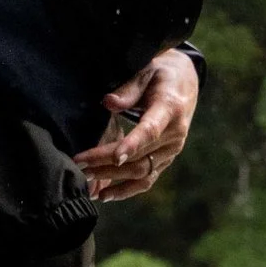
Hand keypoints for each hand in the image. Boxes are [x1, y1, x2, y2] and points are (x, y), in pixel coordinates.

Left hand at [76, 48, 198, 204]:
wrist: (186, 83)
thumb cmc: (161, 75)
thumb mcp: (147, 71)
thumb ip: (129, 88)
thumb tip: (108, 102)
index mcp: (170, 109)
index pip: (151, 130)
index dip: (133, 144)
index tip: (116, 156)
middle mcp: (174, 135)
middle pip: (139, 155)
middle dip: (107, 162)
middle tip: (79, 164)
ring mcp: (171, 151)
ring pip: (141, 172)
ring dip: (113, 178)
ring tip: (86, 179)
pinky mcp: (165, 160)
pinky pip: (147, 180)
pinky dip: (126, 190)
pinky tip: (106, 196)